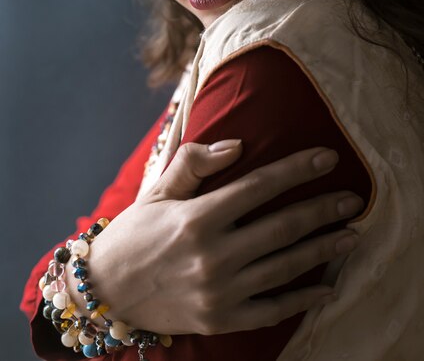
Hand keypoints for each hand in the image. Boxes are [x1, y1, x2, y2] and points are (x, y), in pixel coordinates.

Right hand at [86, 141, 362, 334]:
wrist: (107, 291)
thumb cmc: (136, 233)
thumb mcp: (159, 191)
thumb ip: (195, 162)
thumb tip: (237, 145)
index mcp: (198, 218)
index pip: (259, 186)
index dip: (297, 170)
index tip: (328, 158)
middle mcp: (213, 255)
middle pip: (282, 226)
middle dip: (323, 210)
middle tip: (353, 200)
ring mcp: (220, 291)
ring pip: (285, 267)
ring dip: (323, 250)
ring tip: (351, 234)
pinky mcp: (221, 320)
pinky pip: (273, 309)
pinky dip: (304, 299)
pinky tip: (328, 287)